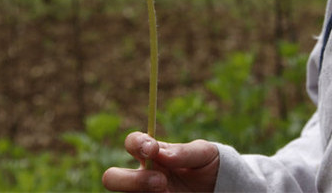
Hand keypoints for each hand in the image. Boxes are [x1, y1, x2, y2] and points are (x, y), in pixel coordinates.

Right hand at [102, 131, 219, 191]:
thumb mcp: (204, 153)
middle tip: (161, 181)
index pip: (132, 143)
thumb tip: (163, 154)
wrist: (220, 186)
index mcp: (152, 153)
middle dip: (131, 180)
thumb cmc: (208, 165)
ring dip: (143, 192)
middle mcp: (144, 176)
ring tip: (168, 192)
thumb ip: (185, 151)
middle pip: (111, 177)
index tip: (153, 148)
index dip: (137, 144)